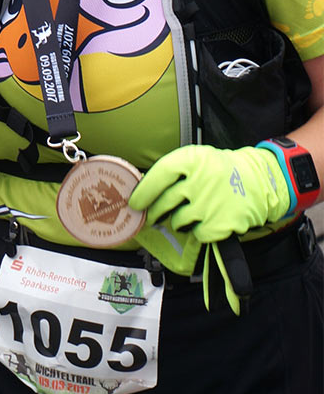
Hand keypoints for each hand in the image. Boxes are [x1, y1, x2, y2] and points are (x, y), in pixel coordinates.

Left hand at [129, 144, 289, 242]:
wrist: (258, 182)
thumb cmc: (218, 171)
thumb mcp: (197, 159)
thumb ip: (173, 172)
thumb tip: (141, 191)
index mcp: (193, 159)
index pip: (160, 174)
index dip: (144, 191)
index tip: (134, 203)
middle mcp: (202, 180)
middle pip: (165, 202)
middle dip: (154, 212)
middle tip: (150, 216)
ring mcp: (212, 203)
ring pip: (178, 221)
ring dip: (177, 221)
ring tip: (187, 213)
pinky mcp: (221, 224)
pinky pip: (196, 233)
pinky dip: (197, 230)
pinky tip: (205, 220)